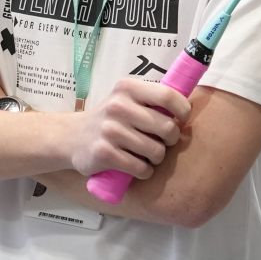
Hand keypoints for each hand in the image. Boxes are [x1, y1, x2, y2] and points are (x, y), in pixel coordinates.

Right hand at [64, 77, 189, 179]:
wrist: (72, 137)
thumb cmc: (110, 119)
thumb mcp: (126, 99)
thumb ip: (152, 100)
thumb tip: (188, 107)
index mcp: (127, 88)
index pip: (168, 96)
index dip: (182, 110)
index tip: (181, 118)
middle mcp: (118, 106)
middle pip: (167, 127)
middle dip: (170, 139)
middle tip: (162, 141)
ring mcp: (110, 130)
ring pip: (156, 151)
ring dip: (156, 158)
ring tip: (146, 155)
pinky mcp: (104, 153)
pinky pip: (141, 168)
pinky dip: (144, 171)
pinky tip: (136, 167)